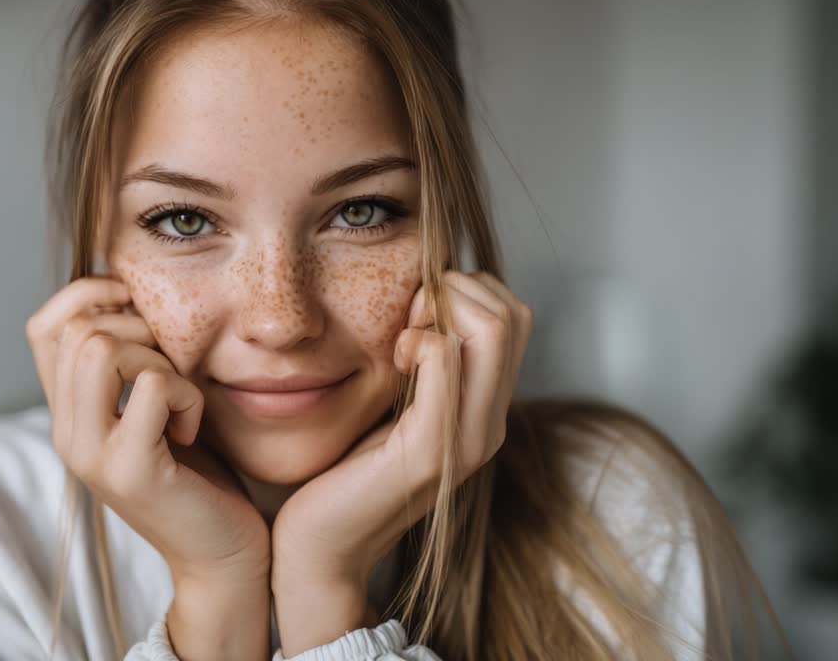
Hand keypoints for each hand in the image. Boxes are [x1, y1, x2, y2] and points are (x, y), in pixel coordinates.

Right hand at [25, 277, 270, 584]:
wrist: (222, 555)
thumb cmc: (198, 474)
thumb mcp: (151, 408)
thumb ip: (128, 364)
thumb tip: (129, 295)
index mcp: (68, 414)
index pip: (43, 325)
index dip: (92, 298)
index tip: (142, 319)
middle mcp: (66, 434)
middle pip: (76, 330)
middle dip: (139, 331)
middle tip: (172, 373)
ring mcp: (91, 454)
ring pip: (100, 348)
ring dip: (159, 361)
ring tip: (178, 402)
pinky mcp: (129, 470)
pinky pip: (149, 384)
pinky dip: (186, 396)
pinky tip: (191, 430)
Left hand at [269, 270, 531, 654]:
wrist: (322, 546)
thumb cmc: (345, 470)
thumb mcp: (393, 405)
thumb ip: (420, 364)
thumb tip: (423, 297)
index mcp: (485, 411)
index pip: (515, 317)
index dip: (468, 292)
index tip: (417, 312)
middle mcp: (490, 424)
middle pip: (513, 315)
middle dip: (458, 290)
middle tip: (409, 317)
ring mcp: (469, 438)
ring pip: (492, 330)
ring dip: (439, 310)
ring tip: (402, 340)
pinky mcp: (432, 448)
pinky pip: (446, 361)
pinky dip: (420, 341)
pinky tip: (395, 359)